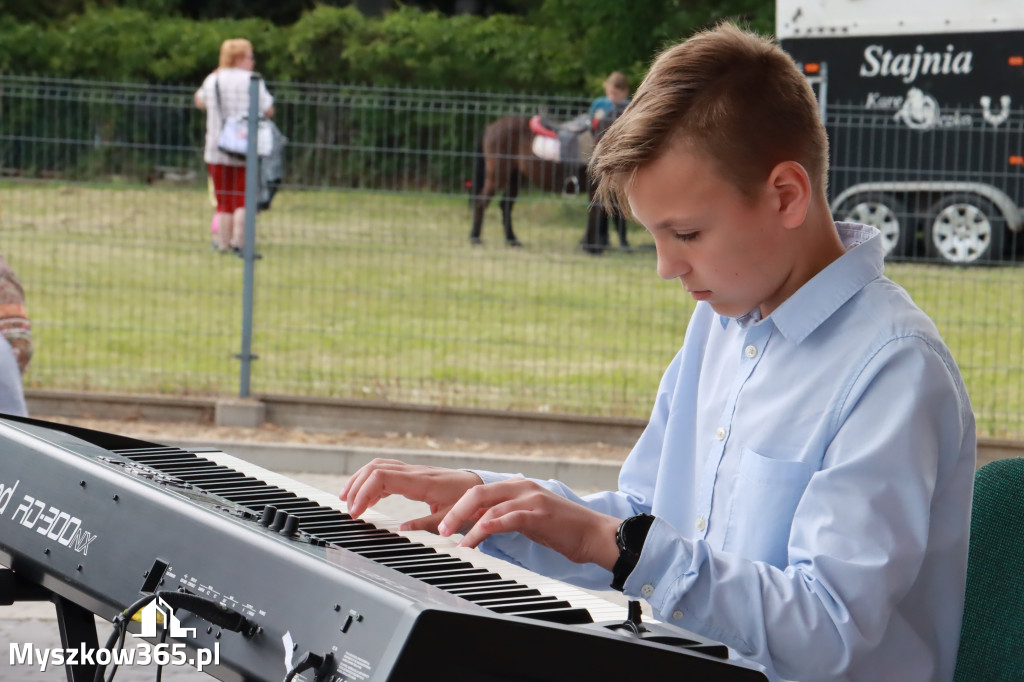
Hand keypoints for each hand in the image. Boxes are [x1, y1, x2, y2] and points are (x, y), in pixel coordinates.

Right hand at [339, 459, 483, 532]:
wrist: (481, 487)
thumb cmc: (469, 501)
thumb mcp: (451, 517)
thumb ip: (426, 524)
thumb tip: (400, 531)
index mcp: (421, 481)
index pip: (382, 476)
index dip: (364, 491)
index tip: (356, 512)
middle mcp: (414, 472)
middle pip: (375, 468)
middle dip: (356, 486)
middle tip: (348, 509)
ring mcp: (413, 472)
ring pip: (379, 467)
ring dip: (361, 482)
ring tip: (349, 501)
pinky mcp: (413, 476)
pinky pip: (387, 473)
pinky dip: (372, 484)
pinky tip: (367, 500)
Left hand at [440, 478, 621, 569]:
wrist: (594, 534)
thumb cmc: (562, 530)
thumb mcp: (528, 520)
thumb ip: (505, 517)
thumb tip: (479, 525)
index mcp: (517, 487)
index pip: (479, 492)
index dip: (457, 507)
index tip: (441, 522)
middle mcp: (521, 487)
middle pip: (477, 492)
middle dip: (454, 510)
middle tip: (440, 529)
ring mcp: (530, 498)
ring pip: (488, 504)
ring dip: (466, 523)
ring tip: (453, 540)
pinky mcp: (538, 513)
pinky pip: (506, 518)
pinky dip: (486, 528)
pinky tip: (474, 539)